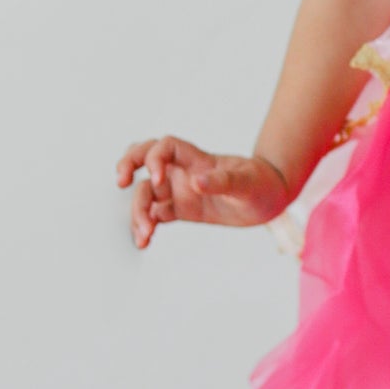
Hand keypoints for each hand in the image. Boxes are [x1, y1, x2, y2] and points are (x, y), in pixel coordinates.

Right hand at [116, 137, 293, 249]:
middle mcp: (182, 172)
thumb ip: (222, 181)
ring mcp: (179, 191)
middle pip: (143, 159)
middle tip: (121, 183)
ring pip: (146, 193)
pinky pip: (155, 215)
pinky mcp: (181, 210)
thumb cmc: (260, 182)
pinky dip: (146, 226)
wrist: (268, 199)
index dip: (155, 157)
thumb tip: (196, 182)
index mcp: (196, 159)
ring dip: (138, 210)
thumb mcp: (246, 182)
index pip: (165, 147)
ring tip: (143, 234)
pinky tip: (143, 241)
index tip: (158, 179)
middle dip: (127, 165)